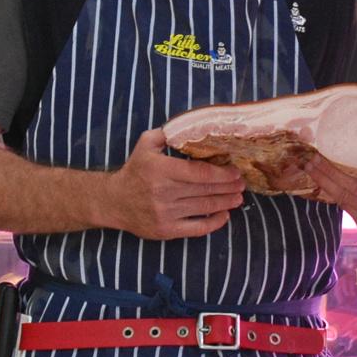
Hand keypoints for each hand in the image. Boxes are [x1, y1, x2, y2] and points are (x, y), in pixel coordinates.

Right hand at [108, 129, 243, 240]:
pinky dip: (214, 223)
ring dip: (225, 203)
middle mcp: (163, 192)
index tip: (235, 171)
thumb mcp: (145, 144)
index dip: (221, 173)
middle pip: (205, 190)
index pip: (199, 172)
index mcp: (160, 169)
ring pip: (204, 208)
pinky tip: (224, 215)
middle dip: (228, 187)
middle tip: (242, 184)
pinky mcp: (166, 231)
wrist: (114, 201)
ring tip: (238, 198)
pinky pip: (196, 228)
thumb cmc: (135, 171)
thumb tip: (192, 126)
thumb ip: (167, 133)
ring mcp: (165, 213)